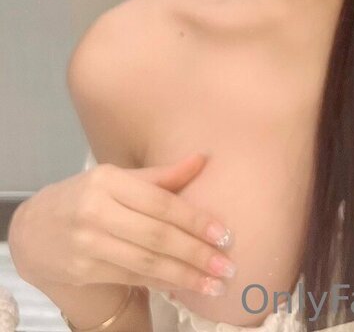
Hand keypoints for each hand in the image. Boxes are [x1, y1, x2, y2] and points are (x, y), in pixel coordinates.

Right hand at [9, 153, 235, 297]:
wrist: (34, 228)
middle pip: (156, 235)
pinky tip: (184, 286)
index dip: (195, 219)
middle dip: (196, 252)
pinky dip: (161, 282)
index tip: (224, 233)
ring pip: (146, 261)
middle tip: (227, 265)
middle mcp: (97, 211)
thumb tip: (203, 159)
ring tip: (214, 283)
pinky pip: (131, 276)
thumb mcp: (118, 178)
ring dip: (184, 275)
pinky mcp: (83, 270)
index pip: (161, 202)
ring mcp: (88, 244)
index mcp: (109, 181)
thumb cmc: (85, 196)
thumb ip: (160, 176)